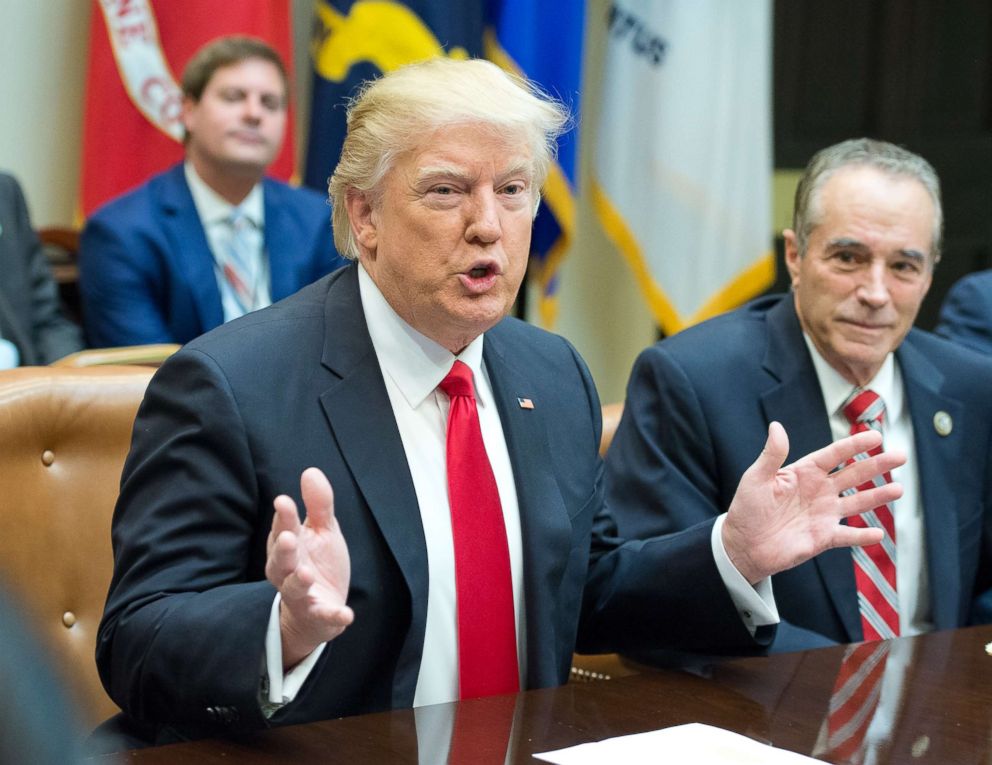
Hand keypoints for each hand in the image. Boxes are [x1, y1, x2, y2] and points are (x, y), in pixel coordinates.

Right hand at [265, 467, 353, 668]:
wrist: (320, 609)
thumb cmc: (317, 563)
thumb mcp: (323, 530)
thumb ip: (318, 504)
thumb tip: (310, 471)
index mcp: (289, 545)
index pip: (283, 529)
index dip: (284, 517)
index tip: (283, 501)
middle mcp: (288, 570)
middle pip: (281, 560)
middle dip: (283, 549)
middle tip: (288, 537)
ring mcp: (301, 595)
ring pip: (293, 588)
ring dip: (298, 582)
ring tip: (305, 573)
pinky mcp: (317, 615)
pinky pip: (324, 616)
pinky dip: (334, 617)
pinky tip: (346, 614)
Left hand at [722, 422, 904, 583]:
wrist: (743, 544)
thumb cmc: (747, 508)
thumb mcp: (756, 478)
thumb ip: (771, 454)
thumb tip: (776, 426)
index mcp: (804, 473)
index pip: (834, 455)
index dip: (855, 445)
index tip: (876, 436)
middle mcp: (819, 491)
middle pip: (854, 475)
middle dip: (877, 465)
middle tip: (900, 456)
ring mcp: (824, 514)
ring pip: (858, 503)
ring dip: (878, 497)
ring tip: (899, 489)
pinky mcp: (823, 538)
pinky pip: (848, 536)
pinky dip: (863, 536)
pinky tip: (879, 534)